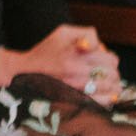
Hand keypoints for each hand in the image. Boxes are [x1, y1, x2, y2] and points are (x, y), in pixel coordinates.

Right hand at [0, 24, 119, 104]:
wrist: (23, 71)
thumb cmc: (45, 51)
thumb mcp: (63, 32)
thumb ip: (87, 33)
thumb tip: (100, 47)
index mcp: (78, 55)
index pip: (111, 59)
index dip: (109, 59)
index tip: (100, 60)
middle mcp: (78, 72)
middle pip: (113, 74)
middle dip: (111, 73)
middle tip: (102, 72)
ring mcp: (77, 89)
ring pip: (110, 89)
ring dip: (112, 86)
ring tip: (104, 84)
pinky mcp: (74, 101)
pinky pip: (101, 102)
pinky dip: (107, 99)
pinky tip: (105, 96)